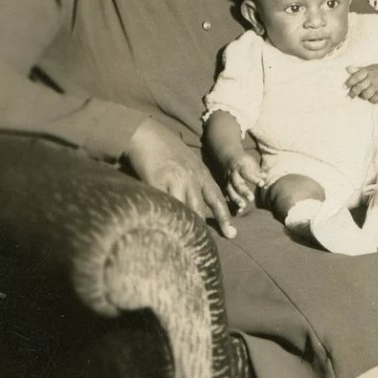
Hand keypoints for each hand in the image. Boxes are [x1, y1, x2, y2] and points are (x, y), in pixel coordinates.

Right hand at [127, 119, 235, 237]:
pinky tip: (163, 224)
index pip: (217, 199)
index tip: (232, 233)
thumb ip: (196, 180)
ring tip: (182, 238)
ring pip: (183, 209)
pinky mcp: (157, 181)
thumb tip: (200, 204)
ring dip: (183, 224)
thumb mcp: (189, 162)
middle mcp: (191, 177)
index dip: (224, 217)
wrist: (146, 134)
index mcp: (201, 173)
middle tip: (203, 244)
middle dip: (202, 228)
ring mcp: (174, 179)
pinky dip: (164, 215)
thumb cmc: (167, 149)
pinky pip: (163, 204)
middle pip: (200, 209)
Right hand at [223, 151, 264, 213]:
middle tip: (251, 198)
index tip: (262, 183)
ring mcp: (227, 181)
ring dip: (236, 200)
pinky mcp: (225, 187)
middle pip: (237, 184)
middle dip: (244, 191)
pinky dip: (232, 204)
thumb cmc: (242, 160)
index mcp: (240, 166)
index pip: (247, 172)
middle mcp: (232, 174)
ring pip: (230, 191)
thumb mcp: (249, 161)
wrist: (225, 156)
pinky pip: (227, 196)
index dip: (254, 178)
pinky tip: (238, 211)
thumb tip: (264, 176)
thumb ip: (257, 170)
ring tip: (242, 207)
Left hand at [346, 64, 377, 102]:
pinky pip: (373, 100)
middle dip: (352, 93)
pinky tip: (371, 96)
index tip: (344, 87)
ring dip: (362, 96)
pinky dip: (371, 99)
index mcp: (369, 71)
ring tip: (362, 95)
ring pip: (365, 95)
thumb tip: (347, 69)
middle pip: (359, 87)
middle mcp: (373, 78)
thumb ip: (358, 69)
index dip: (349, 82)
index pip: (356, 77)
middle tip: (348, 97)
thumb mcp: (371, 67)